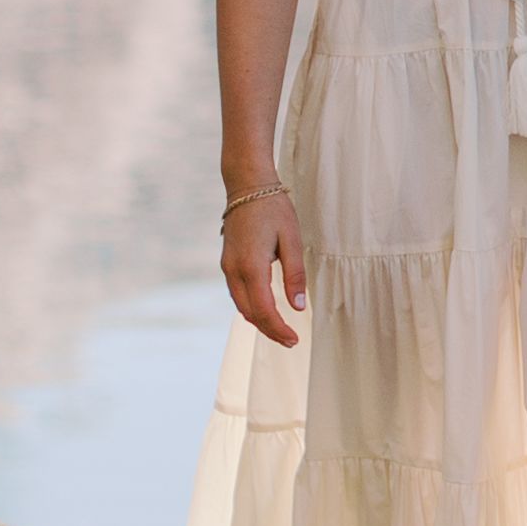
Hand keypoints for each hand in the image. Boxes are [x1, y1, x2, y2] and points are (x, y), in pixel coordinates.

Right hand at [221, 182, 307, 347]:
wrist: (246, 185)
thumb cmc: (273, 208)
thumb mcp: (292, 239)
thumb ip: (295, 275)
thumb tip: (299, 307)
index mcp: (251, 266)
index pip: (263, 310)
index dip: (278, 329)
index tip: (294, 340)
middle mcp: (234, 270)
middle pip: (249, 313)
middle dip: (269, 330)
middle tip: (290, 340)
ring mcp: (227, 267)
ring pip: (241, 306)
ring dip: (259, 321)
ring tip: (281, 329)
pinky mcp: (227, 263)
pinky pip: (237, 294)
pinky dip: (251, 307)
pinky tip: (266, 309)